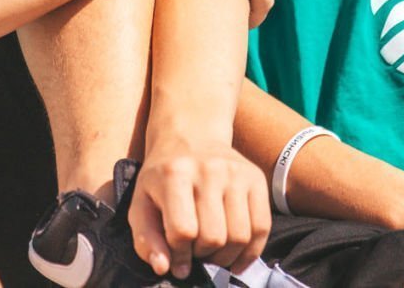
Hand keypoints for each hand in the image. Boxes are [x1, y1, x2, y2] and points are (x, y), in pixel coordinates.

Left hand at [126, 141, 271, 278]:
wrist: (190, 136)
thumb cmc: (162, 176)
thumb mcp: (141, 203)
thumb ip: (146, 239)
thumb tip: (165, 268)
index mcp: (174, 173)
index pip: (183, 231)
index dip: (179, 255)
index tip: (177, 261)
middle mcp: (209, 169)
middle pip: (213, 237)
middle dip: (202, 255)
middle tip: (195, 252)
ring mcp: (236, 173)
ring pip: (239, 236)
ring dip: (225, 257)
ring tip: (212, 252)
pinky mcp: (256, 178)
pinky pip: (261, 227)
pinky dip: (250, 252)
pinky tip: (236, 258)